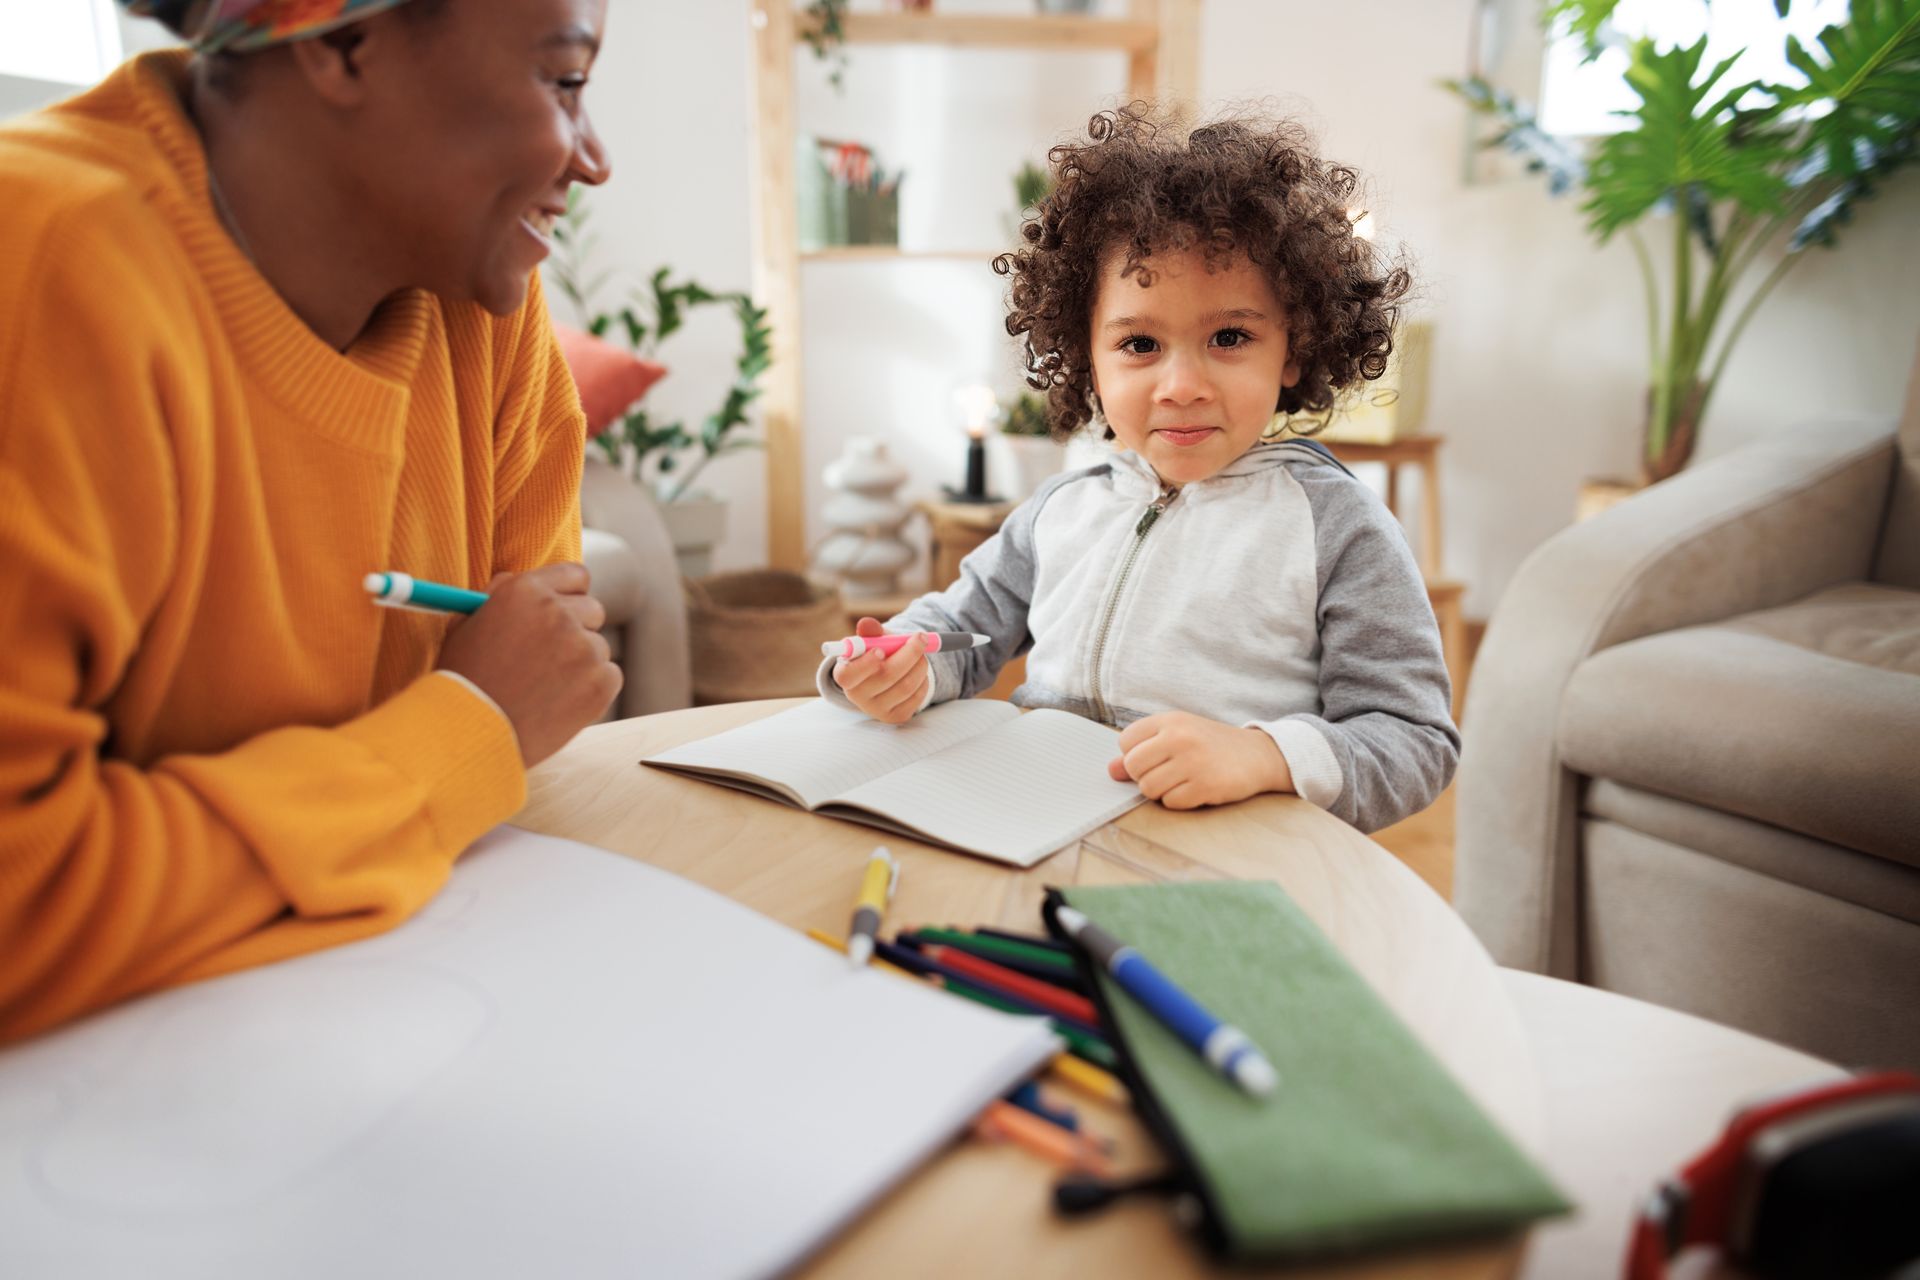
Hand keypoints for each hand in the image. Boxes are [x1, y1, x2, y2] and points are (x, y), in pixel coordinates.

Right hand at [437, 562, 622, 765]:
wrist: (470, 734)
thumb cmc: (462, 681)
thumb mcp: (466, 626)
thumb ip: (495, 597)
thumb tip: (514, 579)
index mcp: (526, 591)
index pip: (575, 575)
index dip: (570, 594)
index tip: (565, 610)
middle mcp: (559, 612)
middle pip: (593, 610)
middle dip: (577, 629)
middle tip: (552, 656)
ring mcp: (584, 647)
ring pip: (598, 646)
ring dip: (581, 663)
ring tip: (545, 688)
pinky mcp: (601, 682)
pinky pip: (610, 676)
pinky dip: (592, 689)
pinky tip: (559, 703)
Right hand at [832, 616, 928, 724]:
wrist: (887, 677)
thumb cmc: (877, 654)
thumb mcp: (873, 641)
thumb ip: (871, 632)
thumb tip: (866, 624)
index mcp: (845, 675)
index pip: (847, 676)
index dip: (865, 664)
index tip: (880, 650)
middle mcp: (857, 697)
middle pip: (886, 677)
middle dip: (909, 654)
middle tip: (920, 638)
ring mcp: (877, 710)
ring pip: (906, 686)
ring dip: (920, 665)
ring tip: (921, 654)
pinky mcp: (895, 717)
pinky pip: (916, 697)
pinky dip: (923, 680)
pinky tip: (918, 671)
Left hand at [1106, 711, 1293, 809]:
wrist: (1258, 755)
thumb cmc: (1211, 745)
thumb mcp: (1177, 737)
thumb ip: (1143, 751)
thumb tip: (1111, 771)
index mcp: (1170, 720)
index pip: (1126, 742)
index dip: (1135, 755)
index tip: (1154, 757)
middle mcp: (1179, 737)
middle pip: (1134, 767)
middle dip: (1145, 776)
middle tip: (1168, 773)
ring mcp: (1192, 762)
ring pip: (1149, 789)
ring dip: (1162, 791)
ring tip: (1182, 780)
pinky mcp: (1205, 786)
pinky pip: (1171, 803)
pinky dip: (1180, 801)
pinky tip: (1196, 789)